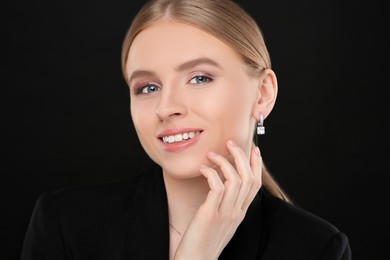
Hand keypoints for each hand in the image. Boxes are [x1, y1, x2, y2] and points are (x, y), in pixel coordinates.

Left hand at [174, 140, 262, 259]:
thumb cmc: (204, 241)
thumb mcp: (221, 222)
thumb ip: (225, 205)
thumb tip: (221, 185)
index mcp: (240, 213)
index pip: (255, 184)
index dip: (256, 164)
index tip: (253, 149)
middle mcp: (236, 212)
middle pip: (248, 178)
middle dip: (241, 156)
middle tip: (230, 142)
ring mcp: (225, 213)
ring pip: (235, 179)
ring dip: (223, 161)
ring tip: (211, 154)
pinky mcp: (210, 214)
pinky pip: (217, 186)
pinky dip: (211, 173)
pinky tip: (202, 168)